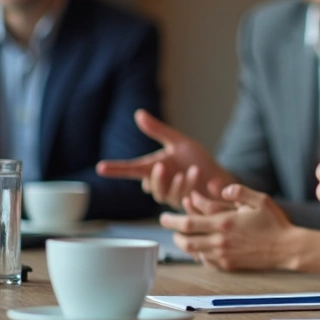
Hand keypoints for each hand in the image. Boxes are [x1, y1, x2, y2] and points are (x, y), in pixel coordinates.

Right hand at [96, 109, 234, 208]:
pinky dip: (190, 187)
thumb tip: (138, 113)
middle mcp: (161, 184)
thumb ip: (158, 130)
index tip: (101, 167)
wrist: (219, 176)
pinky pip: (182, 200)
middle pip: (150, 186)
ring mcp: (173, 197)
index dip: (116, 169)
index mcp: (155, 168)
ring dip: (177, 184)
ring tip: (191, 171)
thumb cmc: (197, 159)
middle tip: (161, 166)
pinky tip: (198, 176)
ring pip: (165, 196)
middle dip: (155, 178)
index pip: (131, 170)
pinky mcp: (186, 206)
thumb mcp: (178, 142)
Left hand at [161, 184, 319, 272]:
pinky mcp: (229, 265)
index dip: (172, 218)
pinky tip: (200, 248)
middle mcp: (220, 241)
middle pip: (185, 240)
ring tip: (182, 235)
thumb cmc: (275, 222)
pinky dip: (198, 254)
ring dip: (184, 243)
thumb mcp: (260, 199)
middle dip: (173, 232)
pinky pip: (205, 261)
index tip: (165, 214)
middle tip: (170, 225)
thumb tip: (221, 188)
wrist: (286, 248)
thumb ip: (239, 191)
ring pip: (193, 252)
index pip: (187, 223)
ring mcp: (223, 255)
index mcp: (224, 223)